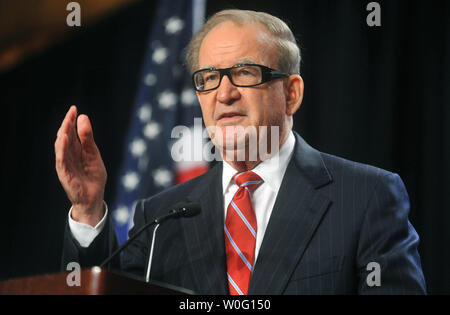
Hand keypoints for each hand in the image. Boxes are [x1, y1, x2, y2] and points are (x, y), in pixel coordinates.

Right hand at [55, 106, 106, 225]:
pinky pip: (62, 160)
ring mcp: (65, 164)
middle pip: (64, 137)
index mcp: (75, 149)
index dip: (71, 120)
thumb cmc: (93, 176)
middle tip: (71, 113)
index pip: (70, 132)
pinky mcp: (65, 174)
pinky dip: (62, 150)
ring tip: (66, 124)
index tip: (74, 109)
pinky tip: (63, 140)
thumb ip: (88, 138)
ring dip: (63, 135)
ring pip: (60, 147)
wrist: (94, 197)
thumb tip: (83, 118)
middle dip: (67, 124)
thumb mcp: (93, 154)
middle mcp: (67, 155)